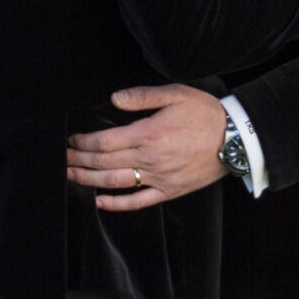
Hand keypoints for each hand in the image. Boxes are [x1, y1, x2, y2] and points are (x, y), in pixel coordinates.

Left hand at [66, 85, 228, 212]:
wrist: (236, 139)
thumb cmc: (206, 113)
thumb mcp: (175, 94)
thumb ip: (142, 96)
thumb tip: (114, 99)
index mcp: (148, 134)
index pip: (104, 142)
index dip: (83, 143)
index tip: (71, 141)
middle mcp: (150, 158)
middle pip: (103, 163)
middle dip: (78, 161)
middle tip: (62, 159)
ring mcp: (159, 178)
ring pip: (115, 183)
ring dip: (88, 181)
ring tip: (71, 176)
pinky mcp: (169, 190)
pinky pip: (138, 202)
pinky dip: (116, 204)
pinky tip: (100, 202)